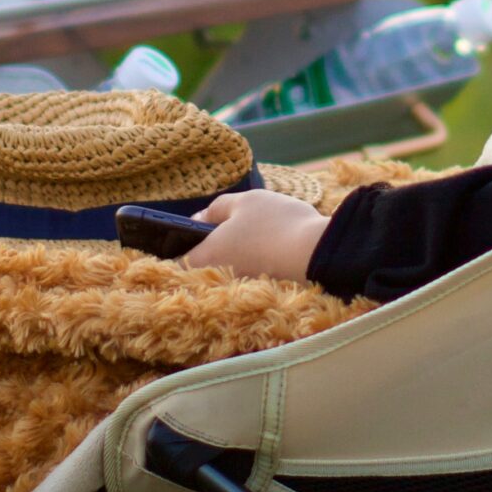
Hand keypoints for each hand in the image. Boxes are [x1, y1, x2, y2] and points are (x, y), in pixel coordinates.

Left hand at [186, 190, 328, 280]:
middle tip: (216, 227)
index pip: (174, 263)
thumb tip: (199, 218)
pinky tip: (266, 244)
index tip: (175, 236)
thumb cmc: (276, 223)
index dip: (172, 249)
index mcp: (206, 257)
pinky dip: (251, 261)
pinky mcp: (264, 290)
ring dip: (230, 256)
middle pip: (201, 268)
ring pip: (226, 271)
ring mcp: (243, 288)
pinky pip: (248, 275)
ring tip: (246, 232)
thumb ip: (216, 208)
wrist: (319, 253)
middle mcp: (220, 280)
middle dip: (205, 250)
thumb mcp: (244, 202)